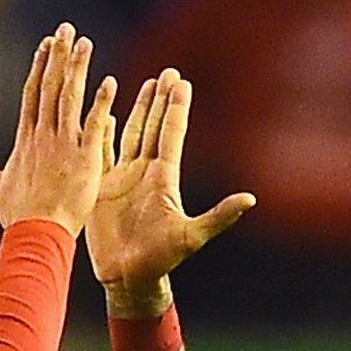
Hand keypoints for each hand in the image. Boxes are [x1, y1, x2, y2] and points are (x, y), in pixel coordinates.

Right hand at [0, 24, 115, 235]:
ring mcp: (64, 146)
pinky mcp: (84, 160)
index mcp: (25, 139)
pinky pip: (93, 126)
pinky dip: (101, 104)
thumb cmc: (16, 215)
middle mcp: (44, 136)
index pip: (33, 93)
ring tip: (85, 43)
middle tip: (67, 30)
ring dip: (78, 68)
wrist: (36, 234)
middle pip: (51, 87)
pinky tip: (109, 82)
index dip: (40, 67)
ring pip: (70, 98)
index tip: (47, 45)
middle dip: (58, 56)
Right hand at [87, 71, 253, 314]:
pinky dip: (101, 132)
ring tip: (145, 84)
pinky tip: (102, 113)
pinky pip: (101, 153)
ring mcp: (123, 179)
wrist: (129, 278)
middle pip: (152, 127)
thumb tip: (250, 199)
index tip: (181, 81)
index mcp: (164, 178)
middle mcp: (145, 173)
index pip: (171, 134)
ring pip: (130, 134)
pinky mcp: (102, 188)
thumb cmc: (161, 260)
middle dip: (160, 99)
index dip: (175, 108)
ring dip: (137, 109)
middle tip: (168, 72)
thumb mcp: (192, 236)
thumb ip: (219, 216)